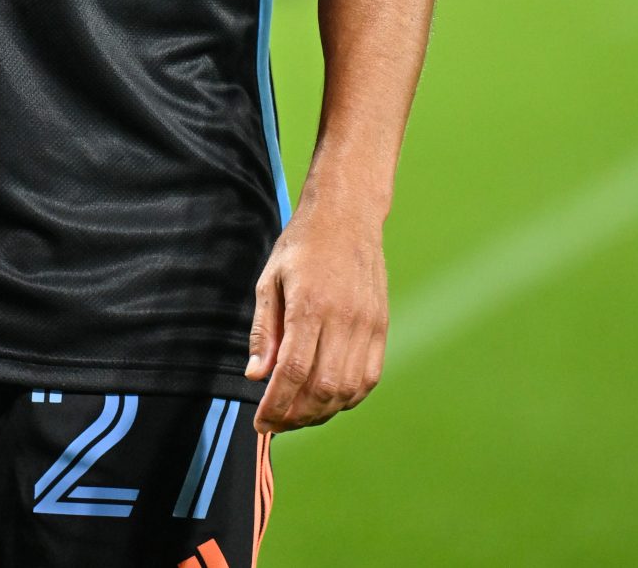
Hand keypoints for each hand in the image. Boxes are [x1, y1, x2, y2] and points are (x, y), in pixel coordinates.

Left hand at [244, 200, 388, 431]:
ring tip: (298, 415)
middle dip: (296, 416)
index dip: (275, 405)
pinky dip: (348, 398)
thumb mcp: (270, 279)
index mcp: (310, 305)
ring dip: (321, 412)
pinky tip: (327, 400)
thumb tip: (256, 376)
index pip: (292, 371)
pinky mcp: (381, 326)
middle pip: (322, 388)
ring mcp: (368, 324)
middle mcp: (344, 318)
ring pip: (347, 389)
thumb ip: (263, 330)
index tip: (260, 422)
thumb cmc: (303, 244)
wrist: (348, 215)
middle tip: (275, 423)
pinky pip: (369, 378)